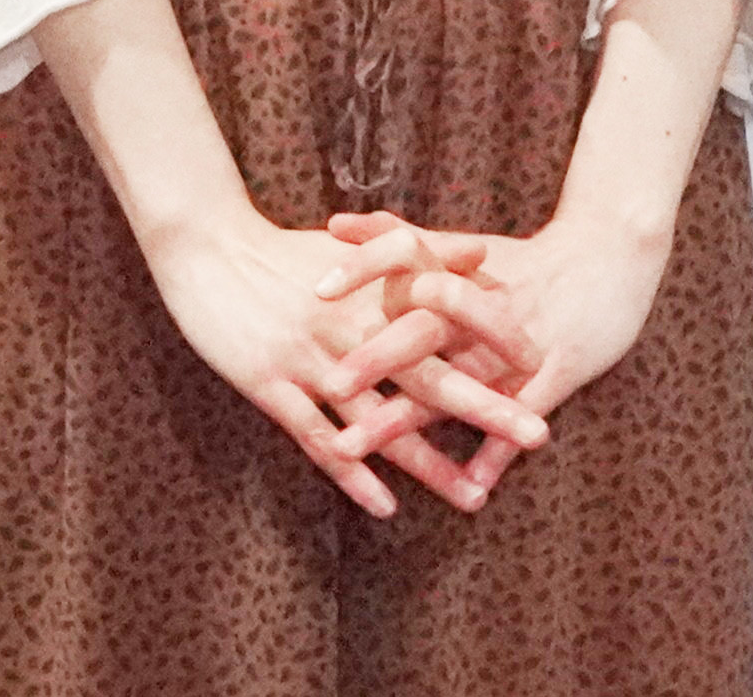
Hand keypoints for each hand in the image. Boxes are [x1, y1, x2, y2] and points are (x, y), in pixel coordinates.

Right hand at [145, 209, 536, 519]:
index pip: (449, 322)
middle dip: (486, 408)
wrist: (206, 245)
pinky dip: (353, 474)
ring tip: (474, 500)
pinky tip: (386, 506)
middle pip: (429, 375)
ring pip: (379, 420)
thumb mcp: (358, 247)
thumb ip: (425, 250)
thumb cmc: (284, 248)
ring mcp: (309, 359)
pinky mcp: (270, 384)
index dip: (496, 344)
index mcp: (375, 292)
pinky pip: (316, 438)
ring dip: (428, 462)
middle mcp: (351, 327)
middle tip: (539, 435)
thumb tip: (487, 253)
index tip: (546, 367)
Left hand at [318, 206, 669, 502]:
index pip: (405, 261)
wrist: (614, 254)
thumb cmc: (529, 260)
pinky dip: (499, 448)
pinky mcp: (558, 370)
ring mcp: (521, 340)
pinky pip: (523, 412)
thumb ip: (402, 237)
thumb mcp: (465, 245)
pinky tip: (470, 485)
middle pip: (422, 329)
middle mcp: (485, 304)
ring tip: (358, 445)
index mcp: (462, 270)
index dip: (363, 273)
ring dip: (407, 418)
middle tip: (328, 383)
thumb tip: (333, 224)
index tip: (314, 289)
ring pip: (458, 383)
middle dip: (375, 359)